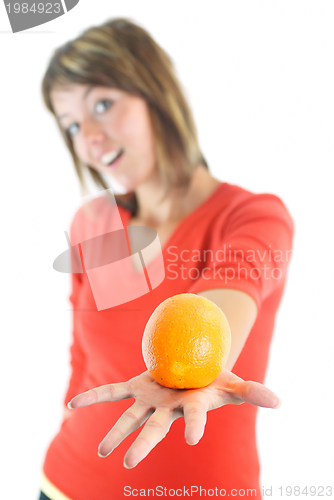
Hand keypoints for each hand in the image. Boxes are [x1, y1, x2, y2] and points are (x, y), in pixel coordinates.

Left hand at [68, 369, 280, 468]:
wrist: (192, 370)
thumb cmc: (214, 380)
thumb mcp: (233, 383)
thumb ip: (252, 393)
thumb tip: (279, 402)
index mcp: (191, 407)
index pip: (195, 418)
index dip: (194, 426)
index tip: (192, 438)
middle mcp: (167, 409)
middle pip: (153, 428)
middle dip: (141, 444)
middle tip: (125, 462)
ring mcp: (149, 400)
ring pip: (129, 417)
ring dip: (114, 432)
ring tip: (103, 452)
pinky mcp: (136, 387)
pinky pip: (112, 391)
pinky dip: (93, 396)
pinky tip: (71, 406)